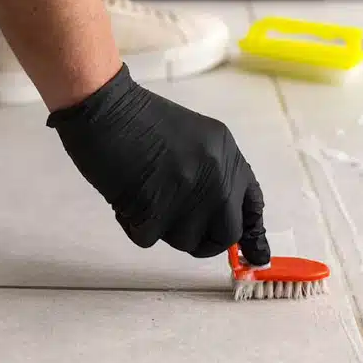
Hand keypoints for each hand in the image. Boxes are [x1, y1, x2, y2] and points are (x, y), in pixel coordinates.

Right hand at [47, 64, 270, 264]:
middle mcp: (216, 175)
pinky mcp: (157, 208)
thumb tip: (217, 216)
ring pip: (186, 241)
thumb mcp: (194, 138)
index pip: (251, 203)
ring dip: (163, 229)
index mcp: (226, 154)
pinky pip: (150, 239)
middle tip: (179, 226)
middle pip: (226, 233)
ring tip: (145, 195)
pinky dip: (134, 225)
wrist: (106, 107)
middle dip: (205, 240)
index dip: (251, 232)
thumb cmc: (140, 119)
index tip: (256, 255)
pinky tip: (126, 198)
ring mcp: (189, 192)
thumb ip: (211, 173)